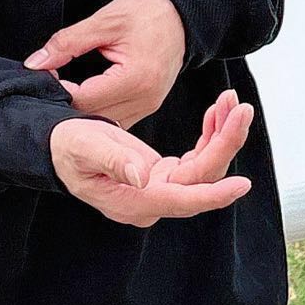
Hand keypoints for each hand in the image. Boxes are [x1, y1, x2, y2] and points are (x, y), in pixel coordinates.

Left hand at [24, 0, 186, 127]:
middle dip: (67, 103)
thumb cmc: (148, 13)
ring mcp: (149, 106)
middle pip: (92, 117)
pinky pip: (116, 119)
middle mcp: (145, 100)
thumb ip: (67, 43)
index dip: (58, 90)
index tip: (45, 74)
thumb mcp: (104, 21)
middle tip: (50, 82)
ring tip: (66, 88)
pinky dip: (97, 110)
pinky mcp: (148, 106)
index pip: (83, 100)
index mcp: (136, 79)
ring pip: (103, 124)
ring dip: (82, 110)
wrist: (183, 16)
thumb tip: (35, 63)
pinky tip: (86, 94)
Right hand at [49, 89, 253, 227]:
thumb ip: (112, 161)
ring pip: (205, 167)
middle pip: (202, 179)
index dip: (214, 194)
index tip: (242, 184)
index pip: (182, 200)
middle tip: (241, 108)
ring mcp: (161, 189)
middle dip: (226, 143)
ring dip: (223, 135)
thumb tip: (142, 176)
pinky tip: (217, 113)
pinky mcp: (166, 175)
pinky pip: (198, 158)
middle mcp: (153, 200)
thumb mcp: (84, 147)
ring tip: (233, 103)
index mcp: (134, 201)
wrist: (61, 147)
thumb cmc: (68, 147)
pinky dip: (210, 135)